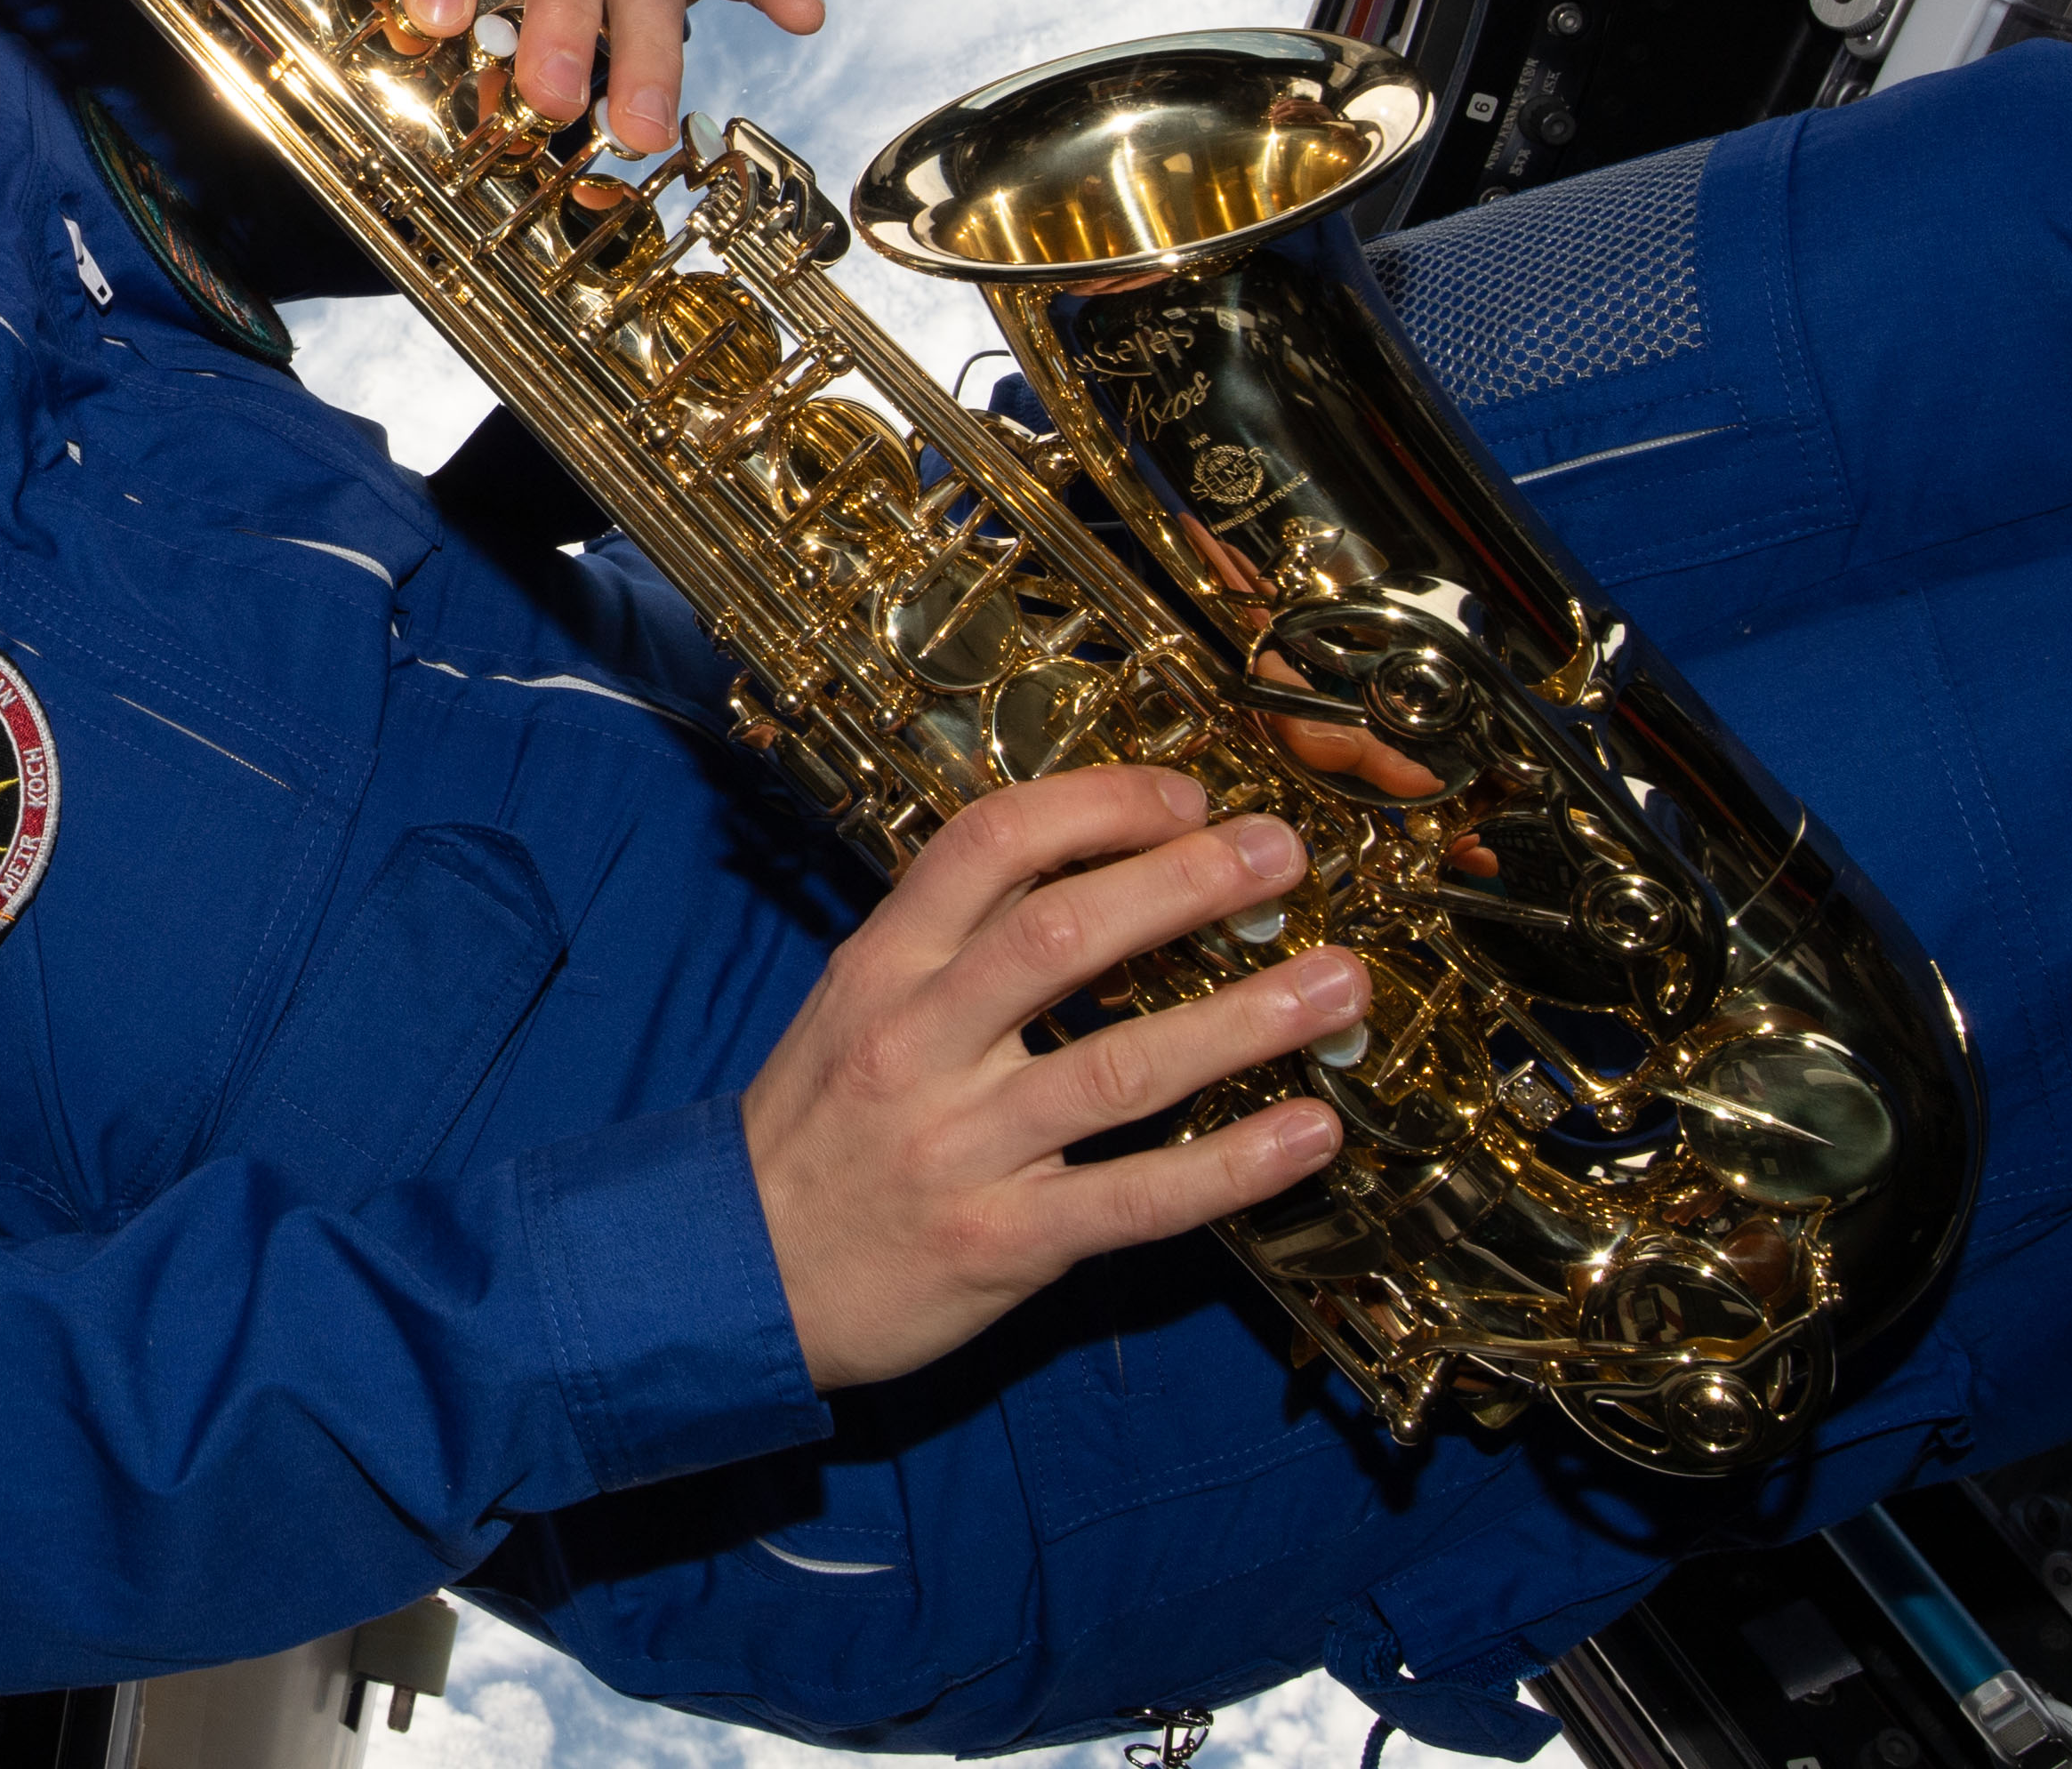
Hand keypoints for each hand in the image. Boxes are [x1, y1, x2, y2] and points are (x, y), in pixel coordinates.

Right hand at [738, 768, 1357, 1391]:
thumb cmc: (814, 1131)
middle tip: (1283, 856)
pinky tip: (1307, 1133)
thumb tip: (1078, 863)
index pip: (988, 844)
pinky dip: (1232, 1166)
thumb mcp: (855, 1007)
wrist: (734, 1275)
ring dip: (1244, 1018)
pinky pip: (1135, 1198)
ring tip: (1337, 985)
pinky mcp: (1001, 1241)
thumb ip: (953, 940)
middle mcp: (920, 1043)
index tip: (1184, 797)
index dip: (1097, 806)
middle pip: (1064, 934)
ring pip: (1119, 1065)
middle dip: (1188, 884)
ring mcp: (961, 1145)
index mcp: (883, 968)